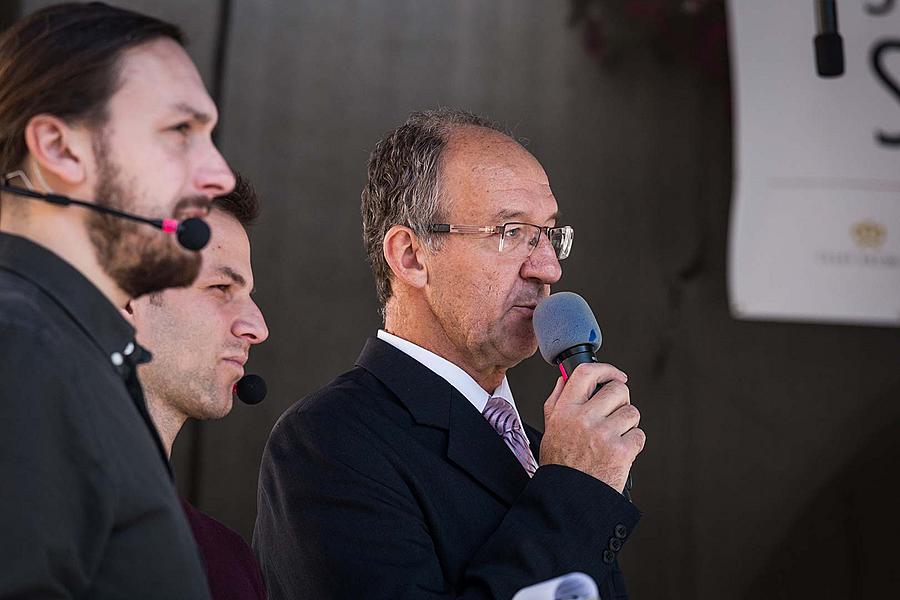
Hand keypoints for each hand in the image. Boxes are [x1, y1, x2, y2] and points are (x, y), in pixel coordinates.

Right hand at [539, 363, 644, 492]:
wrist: (569, 498)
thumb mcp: (550, 429)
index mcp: (565, 411)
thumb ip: (557, 401)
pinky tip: (619, 452)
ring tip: (614, 437)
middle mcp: (584, 419)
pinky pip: (639, 435)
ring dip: (628, 424)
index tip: (615, 374)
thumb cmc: (560, 465)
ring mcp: (604, 435)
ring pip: (632, 413)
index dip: (606, 369)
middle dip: (621, 400)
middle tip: (615, 413)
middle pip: (618, 389)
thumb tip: (564, 380)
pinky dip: (633, 443)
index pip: (586, 373)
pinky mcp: (621, 451)